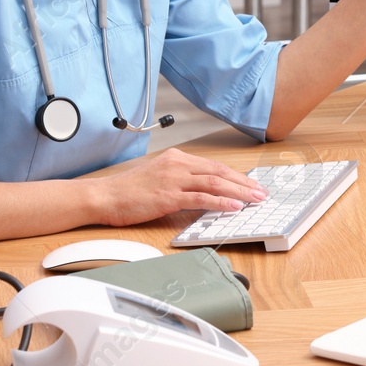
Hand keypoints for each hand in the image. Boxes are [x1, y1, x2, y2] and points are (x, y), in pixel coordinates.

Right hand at [89, 147, 269, 226]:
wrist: (104, 197)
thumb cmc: (128, 191)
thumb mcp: (159, 178)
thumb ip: (181, 180)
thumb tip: (205, 192)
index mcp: (176, 158)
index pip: (214, 166)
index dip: (236, 176)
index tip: (251, 184)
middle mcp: (177, 164)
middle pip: (219, 172)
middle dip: (244, 182)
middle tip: (261, 192)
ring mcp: (173, 179)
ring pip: (214, 183)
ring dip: (239, 191)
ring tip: (254, 199)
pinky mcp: (168, 195)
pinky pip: (200, 198)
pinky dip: (220, 202)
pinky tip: (234, 206)